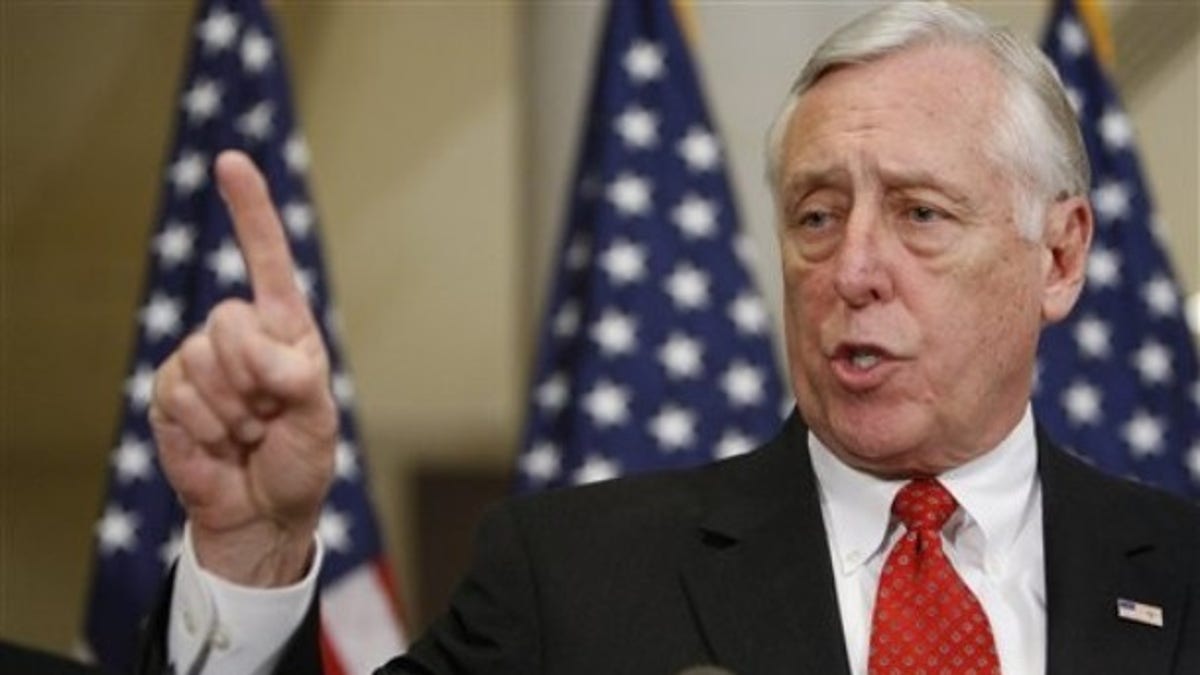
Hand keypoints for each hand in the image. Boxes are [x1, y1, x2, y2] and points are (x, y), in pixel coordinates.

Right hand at [149, 150, 336, 585]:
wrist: (263, 512)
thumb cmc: (300, 461)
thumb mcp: (318, 420)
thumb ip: (296, 379)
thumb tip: (259, 355)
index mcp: (286, 329)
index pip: (268, 260)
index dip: (251, 211)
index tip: (231, 162)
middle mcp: (242, 336)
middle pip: (227, 318)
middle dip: (251, 374)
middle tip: (268, 415)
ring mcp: (201, 363)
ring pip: (198, 357)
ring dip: (230, 408)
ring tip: (247, 433)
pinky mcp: (170, 394)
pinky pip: (175, 391)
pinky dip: (203, 425)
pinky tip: (220, 443)